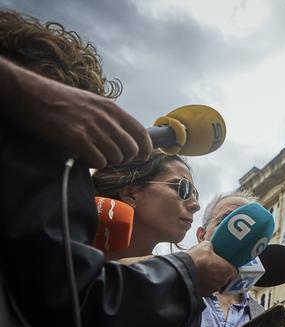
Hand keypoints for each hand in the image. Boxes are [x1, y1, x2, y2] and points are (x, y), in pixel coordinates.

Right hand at [0, 58, 151, 167]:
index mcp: (111, 108)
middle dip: (125, 158)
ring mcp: (92, 127)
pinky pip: (99, 160)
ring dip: (108, 161)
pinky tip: (84, 157)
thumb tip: (125, 136)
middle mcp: (105, 117)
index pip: (140, 133)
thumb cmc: (59, 100)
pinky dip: (94, 164)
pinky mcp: (76, 138)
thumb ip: (109, 117)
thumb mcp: (91, 102)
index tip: (142, 156)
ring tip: (95, 155)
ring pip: (116, 157)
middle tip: (112, 158)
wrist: (29, 94)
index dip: (145, 149)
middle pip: (131, 149)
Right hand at [186, 240, 237, 295]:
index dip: (228, 267)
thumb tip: (211, 247)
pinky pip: (208, 289)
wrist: (182, 271)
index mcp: (227, 270)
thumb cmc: (197, 259)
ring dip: (212, 279)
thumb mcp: (206, 246)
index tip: (224, 265)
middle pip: (225, 278)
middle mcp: (223, 281)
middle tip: (212, 268)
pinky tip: (199, 279)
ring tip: (204, 273)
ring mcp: (214, 289)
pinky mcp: (205, 294)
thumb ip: (212, 247)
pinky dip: (205, 285)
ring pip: (216, 284)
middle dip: (220, 273)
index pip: (233, 271)